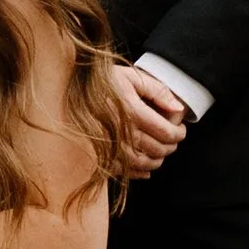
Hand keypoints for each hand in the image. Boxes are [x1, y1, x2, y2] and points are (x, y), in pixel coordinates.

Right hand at [110, 62, 191, 179]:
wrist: (67, 87)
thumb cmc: (100, 81)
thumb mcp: (130, 76)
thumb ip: (157, 90)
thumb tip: (178, 109)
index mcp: (131, 110)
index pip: (166, 132)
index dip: (178, 133)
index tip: (180, 130)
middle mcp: (121, 130)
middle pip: (157, 149)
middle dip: (170, 146)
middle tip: (173, 140)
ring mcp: (109, 145)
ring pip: (143, 163)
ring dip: (157, 160)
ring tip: (160, 152)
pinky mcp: (99, 153)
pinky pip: (124, 170)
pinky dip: (139, 172)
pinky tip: (144, 168)